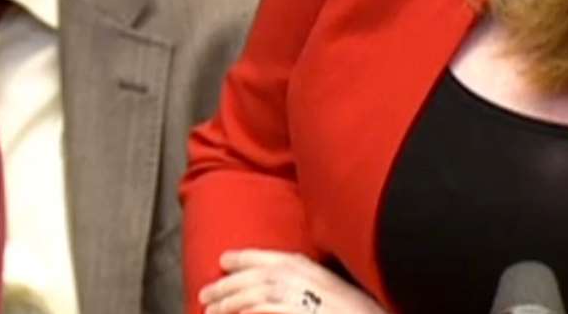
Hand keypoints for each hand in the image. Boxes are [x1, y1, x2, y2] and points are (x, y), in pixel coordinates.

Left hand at [199, 249, 386, 313]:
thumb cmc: (363, 313)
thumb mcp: (338, 295)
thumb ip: (315, 290)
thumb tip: (292, 296)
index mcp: (316, 270)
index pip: (273, 258)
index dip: (245, 258)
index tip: (223, 261)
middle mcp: (307, 279)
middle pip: (258, 275)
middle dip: (228, 284)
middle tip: (204, 295)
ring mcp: (303, 298)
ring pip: (255, 294)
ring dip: (229, 302)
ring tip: (210, 313)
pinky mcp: (301, 313)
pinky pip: (264, 309)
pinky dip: (246, 312)